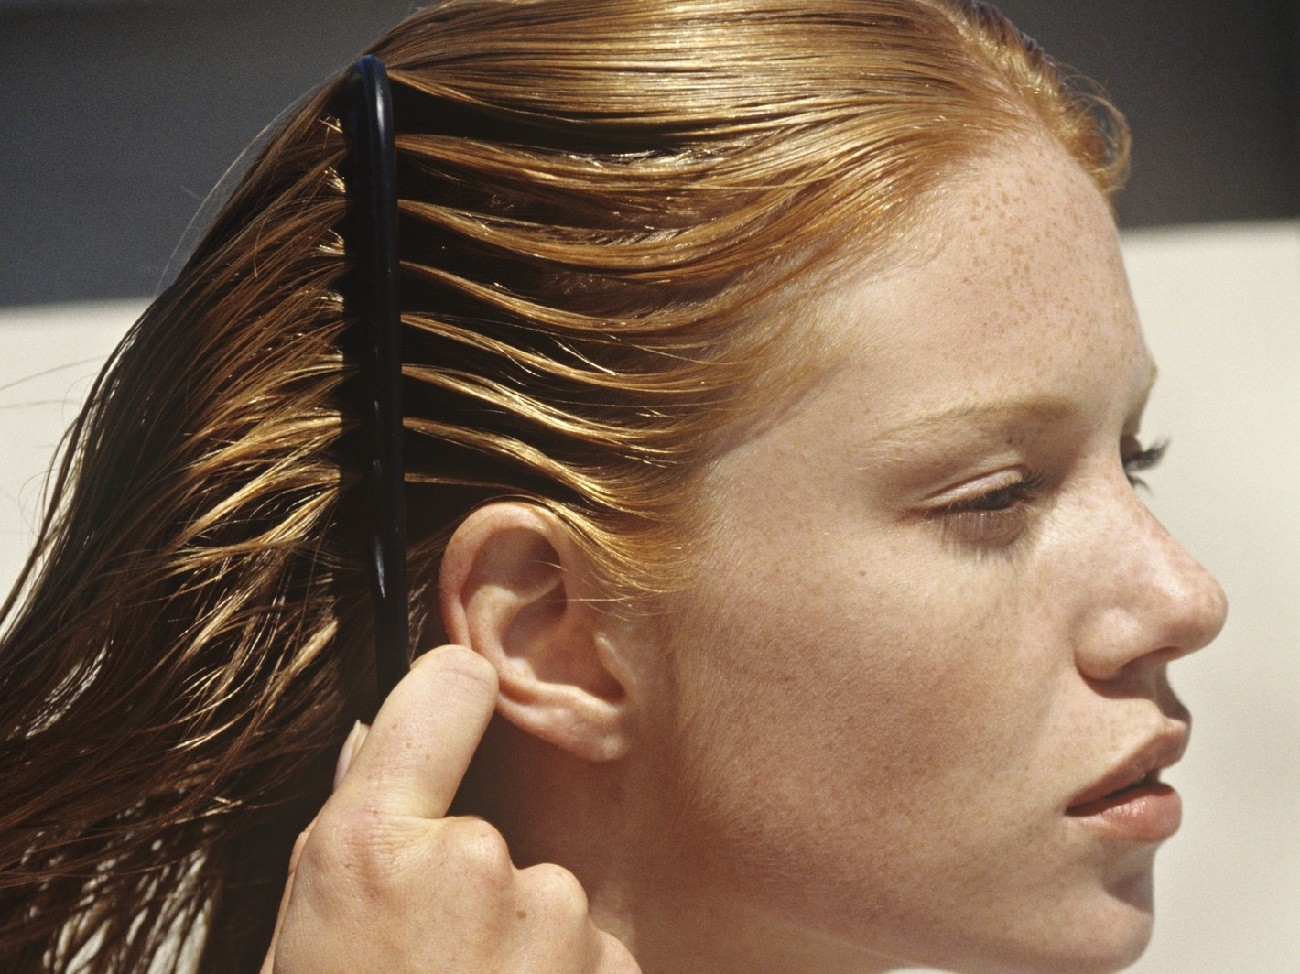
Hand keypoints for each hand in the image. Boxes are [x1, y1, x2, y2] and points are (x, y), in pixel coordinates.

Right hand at [260, 644, 639, 973]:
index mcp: (374, 845)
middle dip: (470, 886)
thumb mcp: (306, 940)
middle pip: (490, 827)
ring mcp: (555, 918)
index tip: (457, 700)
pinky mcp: (611, 969)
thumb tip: (376, 740)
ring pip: (541, 898)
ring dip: (518, 947)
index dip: (450, 694)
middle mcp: (478, 861)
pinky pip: (583, 954)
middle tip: (430, 970)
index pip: (446, 689)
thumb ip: (351, 834)